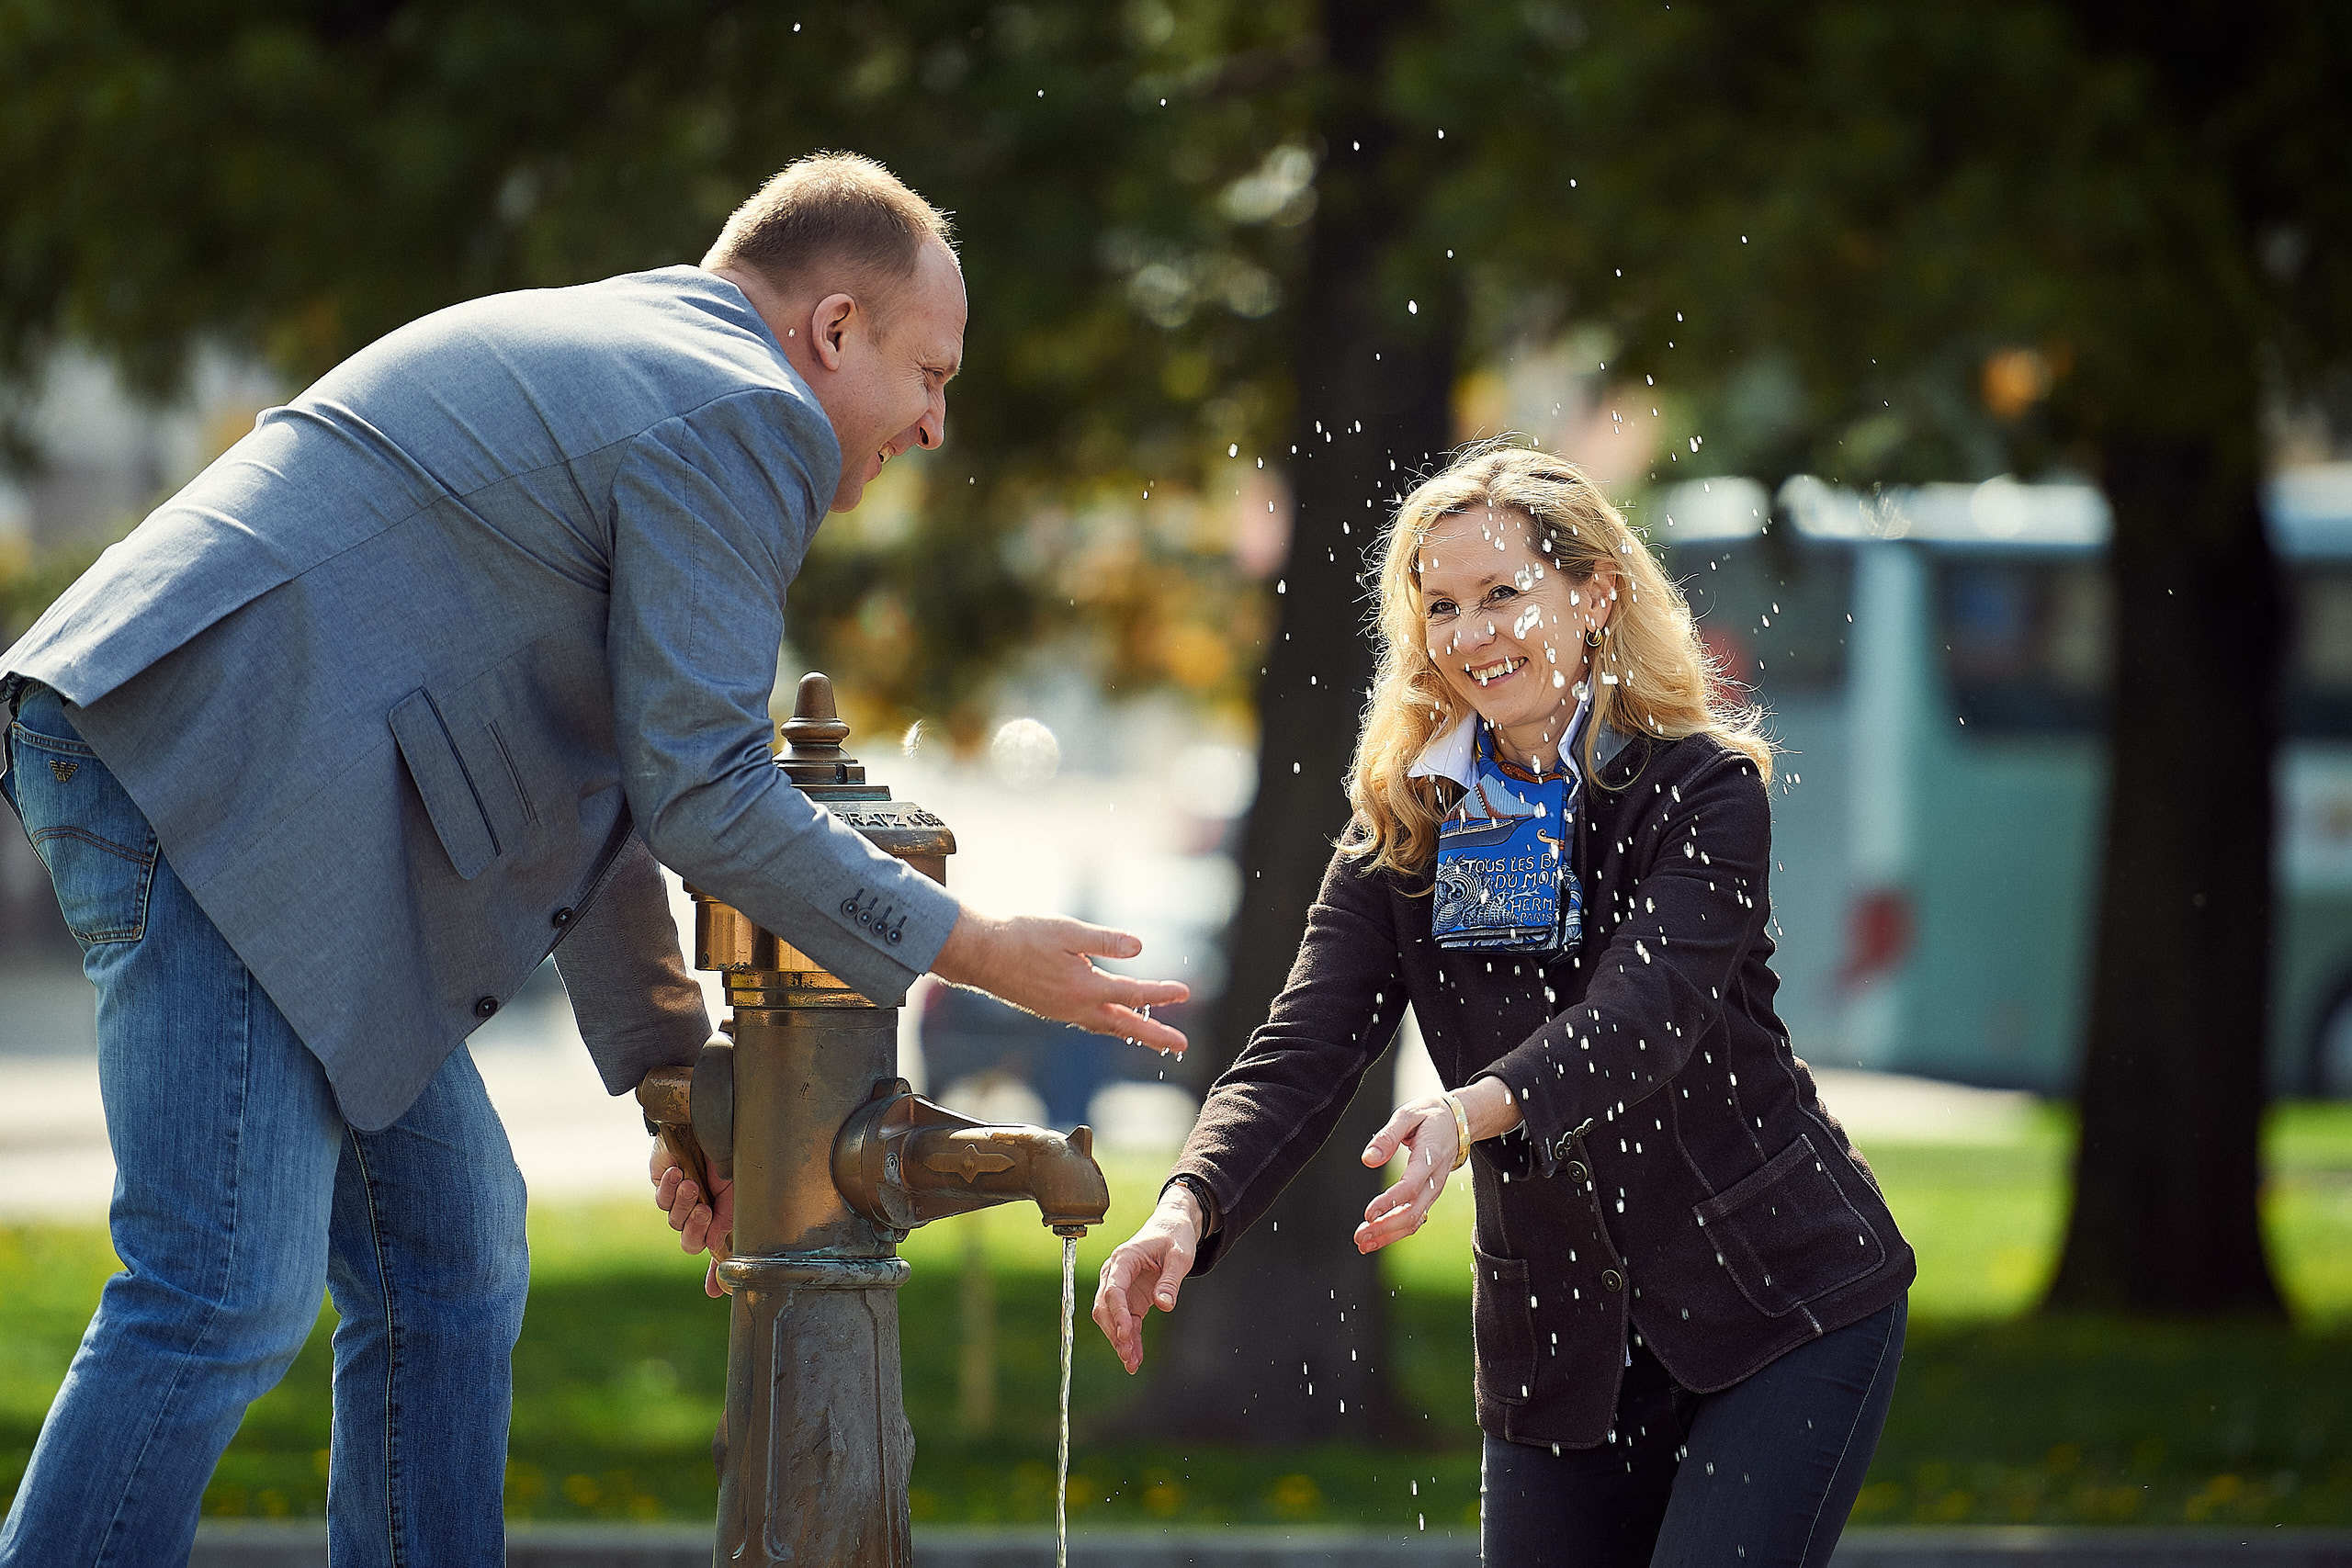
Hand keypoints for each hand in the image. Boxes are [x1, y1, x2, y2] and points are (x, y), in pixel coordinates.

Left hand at [649, 1137, 734, 1297]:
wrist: (709, 1118)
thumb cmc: (732, 1151)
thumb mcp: (740, 1190)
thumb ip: (729, 1224)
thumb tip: (717, 1255)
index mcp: (725, 1215)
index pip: (720, 1251)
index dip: (718, 1275)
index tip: (717, 1292)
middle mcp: (703, 1211)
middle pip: (691, 1242)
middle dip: (696, 1230)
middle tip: (705, 1211)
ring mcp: (682, 1199)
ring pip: (675, 1221)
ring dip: (684, 1204)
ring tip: (692, 1184)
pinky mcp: (663, 1184)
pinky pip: (662, 1199)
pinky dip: (670, 1188)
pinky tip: (679, 1172)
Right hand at [932, 909, 1190, 1056]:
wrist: (979, 955)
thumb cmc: (1022, 936)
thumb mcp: (1068, 930)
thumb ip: (1105, 941)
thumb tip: (1140, 947)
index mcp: (1084, 988)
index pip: (1133, 993)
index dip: (1161, 993)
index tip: (1185, 993)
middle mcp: (1076, 1008)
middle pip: (1124, 1025)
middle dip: (1155, 1036)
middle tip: (1180, 1047)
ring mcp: (1062, 1012)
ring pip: (1106, 1027)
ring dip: (1133, 1033)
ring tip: (1155, 1040)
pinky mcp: (1051, 1010)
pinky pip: (1089, 1023)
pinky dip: (1108, 1025)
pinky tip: (1112, 1020)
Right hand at [1091, 1187, 1203, 1373]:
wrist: (1172, 1228)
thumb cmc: (1174, 1236)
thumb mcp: (1180, 1255)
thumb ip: (1171, 1280)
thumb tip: (1164, 1306)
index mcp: (1124, 1259)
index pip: (1113, 1289)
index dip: (1117, 1313)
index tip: (1126, 1333)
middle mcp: (1115, 1273)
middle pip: (1105, 1307)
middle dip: (1115, 1333)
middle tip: (1128, 1355)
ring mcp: (1121, 1287)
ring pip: (1111, 1318)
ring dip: (1119, 1341)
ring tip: (1132, 1363)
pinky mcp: (1131, 1298)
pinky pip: (1125, 1321)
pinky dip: (1129, 1339)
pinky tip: (1135, 1356)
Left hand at [1352, 1097, 1462, 1253]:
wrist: (1458, 1122)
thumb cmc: (1429, 1116)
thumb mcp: (1408, 1115)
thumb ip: (1387, 1136)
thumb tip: (1368, 1159)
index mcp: (1430, 1157)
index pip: (1410, 1186)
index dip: (1390, 1202)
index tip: (1368, 1213)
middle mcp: (1435, 1179)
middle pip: (1413, 1212)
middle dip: (1386, 1228)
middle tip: (1359, 1236)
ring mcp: (1434, 1190)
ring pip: (1415, 1220)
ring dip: (1389, 1235)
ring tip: (1362, 1244)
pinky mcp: (1429, 1195)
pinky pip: (1416, 1219)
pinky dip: (1396, 1232)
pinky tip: (1376, 1238)